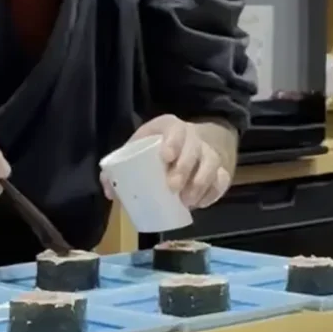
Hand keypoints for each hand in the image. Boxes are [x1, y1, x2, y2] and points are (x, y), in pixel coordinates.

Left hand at [101, 114, 231, 208]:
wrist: (191, 142)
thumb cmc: (157, 147)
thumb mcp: (138, 147)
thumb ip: (118, 168)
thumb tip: (110, 191)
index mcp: (170, 127)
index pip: (175, 130)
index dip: (173, 142)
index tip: (165, 157)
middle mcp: (193, 137)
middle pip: (195, 149)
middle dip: (185, 168)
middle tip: (173, 187)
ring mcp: (209, 153)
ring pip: (212, 164)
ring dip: (201, 184)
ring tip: (187, 201)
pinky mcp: (220, 170)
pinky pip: (222, 180)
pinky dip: (213, 193)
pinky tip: (200, 204)